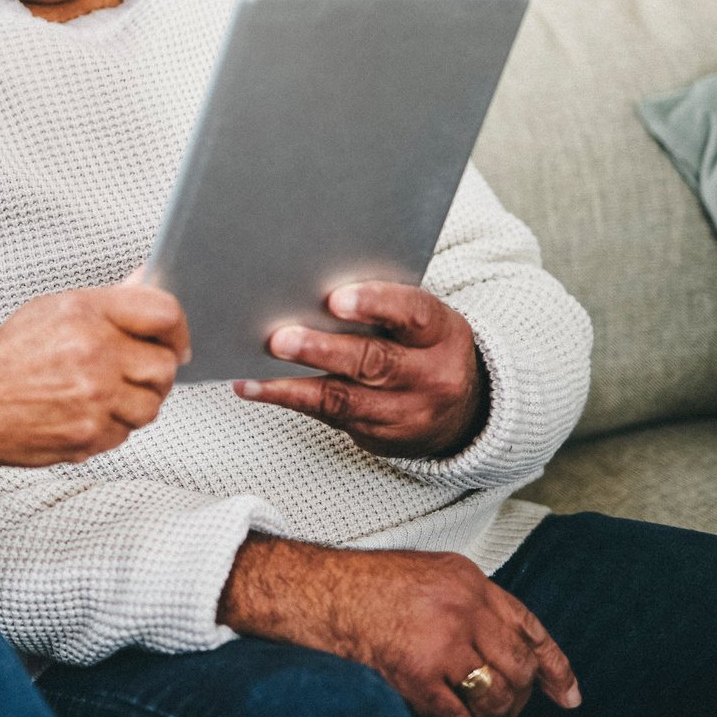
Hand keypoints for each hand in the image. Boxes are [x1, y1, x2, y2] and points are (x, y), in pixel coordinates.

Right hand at [0, 285, 188, 467]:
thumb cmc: (10, 356)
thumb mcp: (56, 309)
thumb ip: (110, 300)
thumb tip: (146, 280)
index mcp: (87, 314)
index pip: (164, 313)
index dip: (178, 330)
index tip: (175, 341)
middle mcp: (95, 355)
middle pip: (165, 366)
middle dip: (155, 371)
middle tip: (132, 371)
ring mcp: (95, 399)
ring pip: (152, 406)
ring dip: (135, 402)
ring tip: (102, 393)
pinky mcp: (91, 436)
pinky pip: (126, 433)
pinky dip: (112, 426)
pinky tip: (85, 412)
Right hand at [219, 536, 581, 716]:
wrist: (312, 589)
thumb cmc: (358, 585)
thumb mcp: (426, 575)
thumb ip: (467, 603)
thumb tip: (501, 648)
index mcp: (467, 579)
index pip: (529, 626)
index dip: (554, 666)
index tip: (568, 695)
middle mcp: (462, 605)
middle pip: (518, 667)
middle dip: (515, 700)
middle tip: (500, 715)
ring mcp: (441, 637)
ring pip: (494, 696)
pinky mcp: (416, 669)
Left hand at [234, 282, 485, 457]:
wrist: (462, 412)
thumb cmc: (424, 347)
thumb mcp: (421, 322)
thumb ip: (382, 304)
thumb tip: (311, 280)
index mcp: (443, 334)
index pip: (413, 314)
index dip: (375, 304)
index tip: (335, 298)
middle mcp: (430, 376)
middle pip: (374, 362)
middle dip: (322, 349)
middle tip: (280, 338)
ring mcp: (405, 412)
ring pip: (345, 398)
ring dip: (293, 384)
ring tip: (254, 371)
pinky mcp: (379, 436)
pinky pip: (329, 417)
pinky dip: (288, 399)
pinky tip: (255, 387)